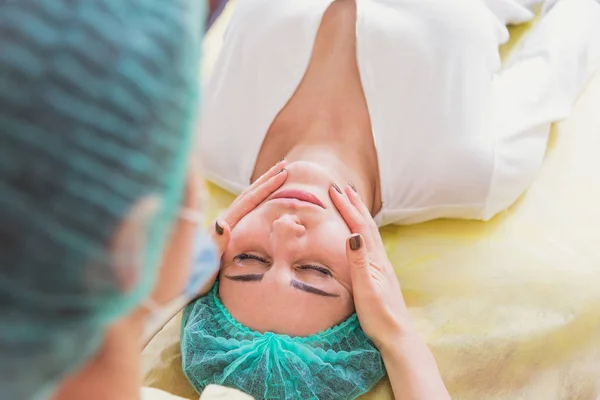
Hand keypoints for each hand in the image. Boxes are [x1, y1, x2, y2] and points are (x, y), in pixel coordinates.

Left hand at [204, 160, 288, 287]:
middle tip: (285, 164)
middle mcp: (223, 221)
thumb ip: (215, 244)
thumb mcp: (207, 263)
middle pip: (248, 193)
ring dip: (261, 186)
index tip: (282, 173)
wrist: (179, 283)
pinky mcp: (221, 232)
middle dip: (267, 178)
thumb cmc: (195, 277)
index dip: (266, 186)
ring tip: (277, 176)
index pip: (249, 200)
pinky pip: (242, 209)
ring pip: (245, 198)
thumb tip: (222, 222)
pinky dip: (254, 198)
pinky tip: (259, 198)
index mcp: (223, 225)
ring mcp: (222, 226)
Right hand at [330, 184, 413, 348]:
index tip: (335, 191)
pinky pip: (370, 243)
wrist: (397, 335)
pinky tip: (360, 233)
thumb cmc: (379, 316)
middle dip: (355, 204)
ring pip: (370, 232)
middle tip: (344, 187)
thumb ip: (359, 262)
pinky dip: (363, 229)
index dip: (348, 207)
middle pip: (367, 225)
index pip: (359, 227)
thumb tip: (353, 234)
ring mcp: (381, 266)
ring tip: (353, 201)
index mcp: (375, 260)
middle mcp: (380, 259)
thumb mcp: (365, 290)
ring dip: (360, 214)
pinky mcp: (379, 274)